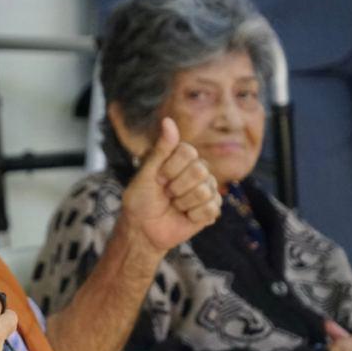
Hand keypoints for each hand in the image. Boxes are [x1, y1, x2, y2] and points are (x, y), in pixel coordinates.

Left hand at [119, 118, 221, 253]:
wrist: (143, 229)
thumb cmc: (140, 200)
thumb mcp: (146, 173)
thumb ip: (160, 149)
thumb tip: (168, 120)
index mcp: (181, 158)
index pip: (188, 152)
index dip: (170, 168)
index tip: (157, 179)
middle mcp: (197, 170)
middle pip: (200, 170)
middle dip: (177, 187)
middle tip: (166, 194)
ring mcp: (207, 189)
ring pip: (205, 191)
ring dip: (183, 203)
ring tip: (174, 205)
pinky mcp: (211, 209)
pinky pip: (211, 208)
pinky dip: (193, 216)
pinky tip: (184, 216)